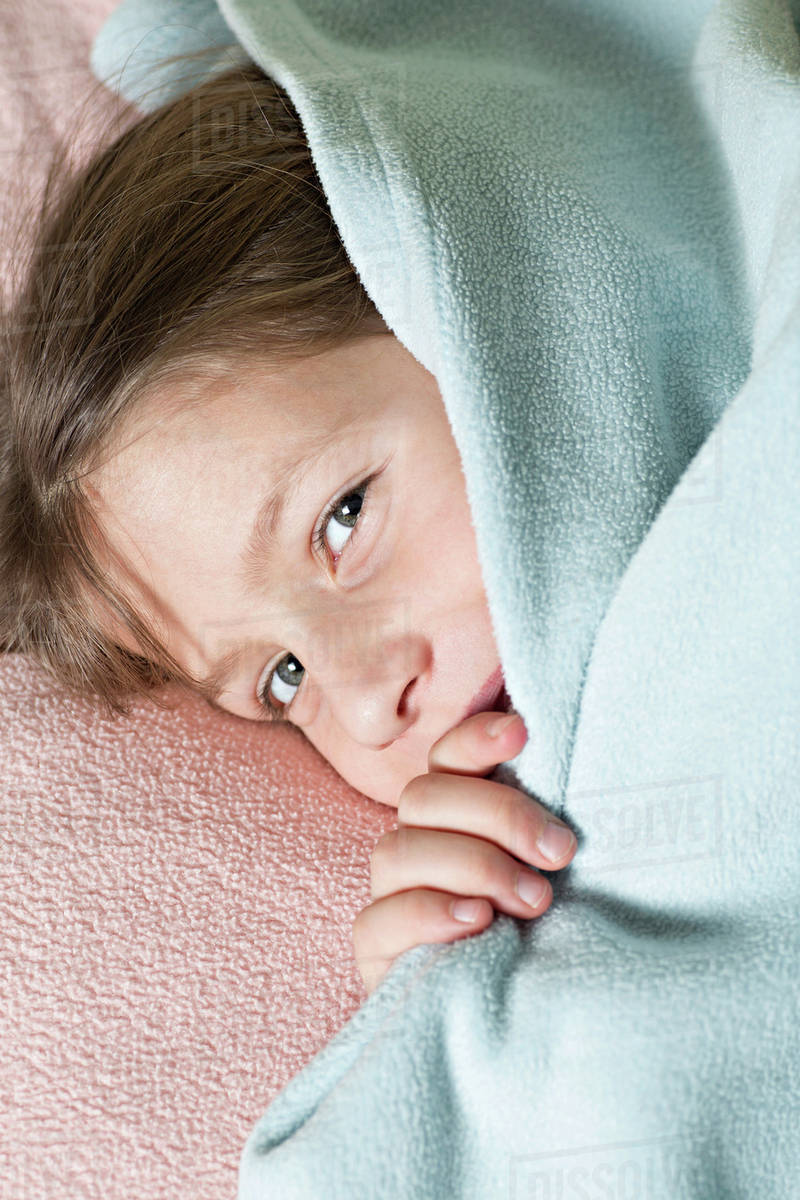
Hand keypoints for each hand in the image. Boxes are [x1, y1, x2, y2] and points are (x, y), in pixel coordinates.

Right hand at [352, 710, 576, 996]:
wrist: (526, 1022)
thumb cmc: (550, 933)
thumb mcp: (556, 871)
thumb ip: (548, 826)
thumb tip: (557, 752)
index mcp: (455, 814)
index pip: (446, 757)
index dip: (475, 739)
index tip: (522, 732)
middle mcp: (416, 844)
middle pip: (425, 798)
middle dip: (498, 816)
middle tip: (559, 853)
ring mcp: (390, 896)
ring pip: (399, 851)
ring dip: (474, 866)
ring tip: (534, 900)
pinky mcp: (377, 953)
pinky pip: (377, 920)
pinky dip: (428, 913)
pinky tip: (478, 920)